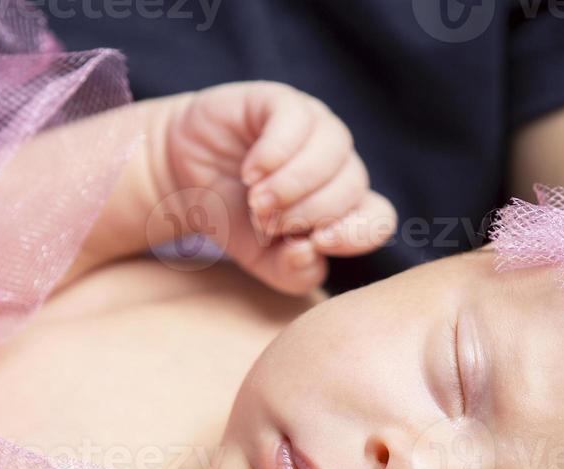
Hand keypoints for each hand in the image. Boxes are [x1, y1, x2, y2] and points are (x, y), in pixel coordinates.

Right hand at [165, 82, 396, 294]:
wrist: (185, 177)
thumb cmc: (234, 218)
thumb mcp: (262, 260)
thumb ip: (293, 272)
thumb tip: (310, 252)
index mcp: (344, 205)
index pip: (378, 218)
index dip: (357, 233)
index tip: (317, 242)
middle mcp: (338, 163)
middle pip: (352, 186)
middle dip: (307, 212)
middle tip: (264, 223)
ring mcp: (315, 128)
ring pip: (332, 150)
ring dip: (292, 185)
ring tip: (256, 201)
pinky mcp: (283, 102)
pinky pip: (297, 119)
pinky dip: (275, 152)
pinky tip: (251, 172)